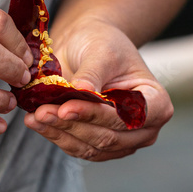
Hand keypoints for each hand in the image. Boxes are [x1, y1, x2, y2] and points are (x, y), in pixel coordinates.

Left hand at [24, 19, 172, 160]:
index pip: (129, 118)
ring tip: (35, 116)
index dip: (97, 115)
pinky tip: (36, 122)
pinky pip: (77, 148)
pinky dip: (55, 136)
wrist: (89, 47)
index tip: (67, 107)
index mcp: (157, 103)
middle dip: (73, 125)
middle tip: (42, 112)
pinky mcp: (99, 147)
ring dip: (60, 133)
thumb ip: (93, 74)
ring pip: (90, 147)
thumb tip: (82, 92)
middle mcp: (144, 129)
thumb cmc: (103, 43)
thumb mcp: (100, 50)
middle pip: (108, 137)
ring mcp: (122, 142)